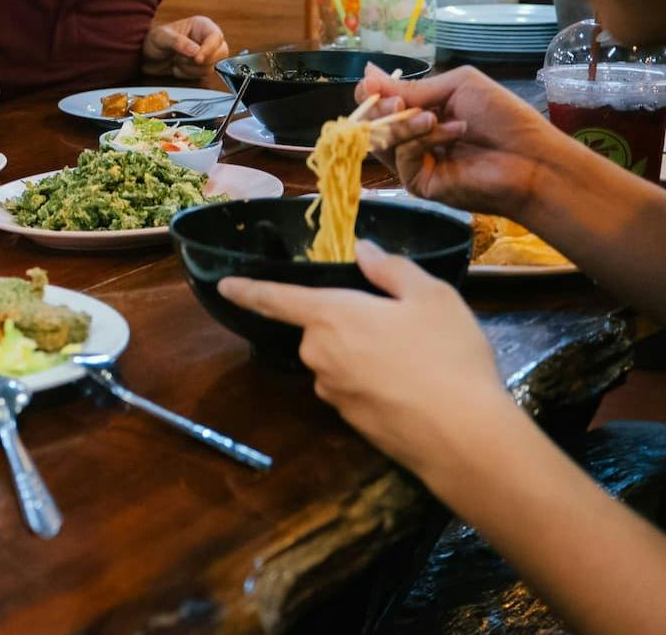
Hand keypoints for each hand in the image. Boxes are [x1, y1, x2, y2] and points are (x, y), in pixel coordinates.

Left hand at [141, 16, 228, 78]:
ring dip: (191, 68)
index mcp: (202, 26)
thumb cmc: (153, 41)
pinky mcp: (201, 68)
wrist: (145, 58)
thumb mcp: (161, 37)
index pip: (216, 37)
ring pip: (211, 67)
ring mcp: (206, 55)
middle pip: (221, 54)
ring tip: (176, 60)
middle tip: (181, 59)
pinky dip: (187, 75)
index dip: (210, 49)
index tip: (197, 58)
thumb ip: (178, 42)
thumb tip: (196, 51)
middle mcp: (207, 40)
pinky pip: (202, 76)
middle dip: (200, 61)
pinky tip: (177, 68)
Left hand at [217, 240, 512, 475]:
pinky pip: (354, 391)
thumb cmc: (447, 355)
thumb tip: (362, 250)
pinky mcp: (350, 423)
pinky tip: (413, 390)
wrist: (463, 437)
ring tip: (417, 362)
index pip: (275, 298)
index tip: (223, 285)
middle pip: (320, 331)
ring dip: (363, 358)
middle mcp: (319, 354)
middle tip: (399, 328)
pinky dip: (374, 386)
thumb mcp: (431, 297)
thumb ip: (390, 269)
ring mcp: (332, 392)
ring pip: (338, 362)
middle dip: (348, 326)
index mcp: (329, 315)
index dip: (248, 290)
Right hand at [355, 64, 568, 215]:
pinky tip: (450, 133)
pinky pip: (402, 158)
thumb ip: (413, 87)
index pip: (379, 102)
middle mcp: (412, 137)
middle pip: (371, 122)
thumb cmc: (504, 118)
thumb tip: (366, 73)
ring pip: (381, 141)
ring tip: (432, 118)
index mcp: (421, 111)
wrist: (533, 158)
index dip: (371, 93)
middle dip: (379, 108)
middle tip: (397, 103)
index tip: (374, 85)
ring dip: (403, 124)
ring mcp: (414, 162)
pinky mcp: (419, 183)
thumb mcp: (457, 87)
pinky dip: (420, 141)